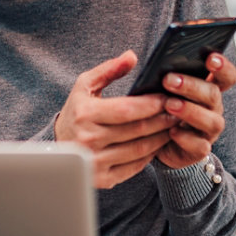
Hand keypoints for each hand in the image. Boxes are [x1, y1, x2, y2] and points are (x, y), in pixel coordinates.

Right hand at [56, 50, 181, 188]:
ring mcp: (96, 162)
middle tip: (178, 111)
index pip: (127, 110)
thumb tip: (131, 56)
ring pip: (140, 150)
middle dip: (162, 119)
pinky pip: (136, 166)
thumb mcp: (85, 86)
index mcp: (85, 115)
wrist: (57, 147)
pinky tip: (159, 142)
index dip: (152, 104)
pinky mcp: (103, 179)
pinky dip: (151, 154)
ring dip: (161, 137)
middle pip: (138, 130)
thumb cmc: (76, 112)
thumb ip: (109, 69)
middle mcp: (89, 141)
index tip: (168, 97)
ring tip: (173, 125)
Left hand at [155, 53, 235, 169]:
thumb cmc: (162, 108)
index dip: (222, 66)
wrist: (158, 142)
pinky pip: (199, 146)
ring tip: (169, 105)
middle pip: (214, 94)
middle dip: (192, 86)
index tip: (210, 58)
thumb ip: (166, 75)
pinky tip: (171, 132)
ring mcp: (209, 130)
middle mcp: (213, 109)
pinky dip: (185, 138)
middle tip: (169, 80)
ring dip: (190, 111)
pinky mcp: (199, 150)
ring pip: (211, 121)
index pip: (227, 76)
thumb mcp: (163, 89)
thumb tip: (152, 61)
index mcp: (209, 89)